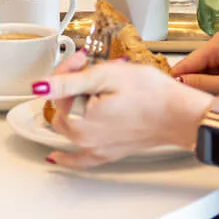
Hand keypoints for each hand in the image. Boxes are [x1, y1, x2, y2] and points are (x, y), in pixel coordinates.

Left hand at [37, 53, 202, 168]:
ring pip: (68, 127)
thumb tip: (39, 86)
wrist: (179, 114)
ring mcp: (95, 149)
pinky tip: (58, 158)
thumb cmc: (150, 94)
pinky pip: (81, 161)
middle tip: (91, 68)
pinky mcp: (109, 153)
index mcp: (79, 119)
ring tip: (94, 91)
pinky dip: (67, 158)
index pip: (57, 88)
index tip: (84, 58)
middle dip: (71, 84)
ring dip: (74, 106)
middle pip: (62, 106)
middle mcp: (83, 139)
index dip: (69, 67)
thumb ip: (68, 82)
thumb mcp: (105, 76)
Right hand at [171, 32, 218, 108]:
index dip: (178, 81)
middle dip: (194, 86)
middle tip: (199, 105)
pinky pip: (213, 77)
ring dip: (206, 90)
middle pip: (194, 69)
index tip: (169, 98)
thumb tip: (178, 82)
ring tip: (215, 102)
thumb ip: (204, 84)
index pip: (188, 63)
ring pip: (202, 75)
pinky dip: (215, 89)